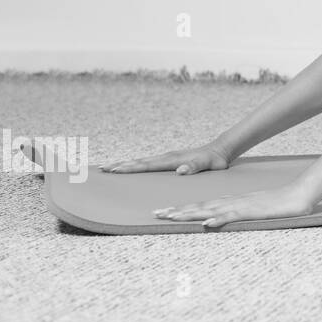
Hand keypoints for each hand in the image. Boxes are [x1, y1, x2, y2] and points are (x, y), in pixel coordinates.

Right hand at [102, 144, 230, 175]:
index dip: (130, 168)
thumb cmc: (215, 160)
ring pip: (142, 161)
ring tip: (108, 168)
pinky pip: (148, 163)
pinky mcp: (169, 160)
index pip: (147, 165)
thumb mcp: (208, 165)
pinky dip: (136, 165)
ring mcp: (167, 158)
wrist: (220, 150)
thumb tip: (180, 171)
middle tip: (101, 169)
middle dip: (121, 165)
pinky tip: (131, 168)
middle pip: (139, 162)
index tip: (114, 169)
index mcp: (172, 160)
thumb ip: (196, 167)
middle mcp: (167, 157)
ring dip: (125, 164)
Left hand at [154, 185, 313, 228]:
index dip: (182, 209)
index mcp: (231, 202)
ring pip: (211, 209)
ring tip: (171, 216)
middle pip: (200, 206)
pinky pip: (233, 216)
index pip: (202, 205)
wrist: (300, 194)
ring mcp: (242, 206)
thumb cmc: (279, 204)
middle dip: (177, 210)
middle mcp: (232, 202)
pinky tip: (207, 223)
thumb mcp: (254, 211)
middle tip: (156, 213)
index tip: (164, 212)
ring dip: (190, 213)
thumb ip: (237, 214)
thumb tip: (219, 221)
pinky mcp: (253, 211)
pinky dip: (219, 219)